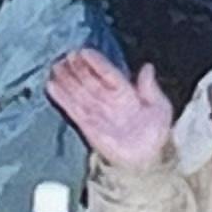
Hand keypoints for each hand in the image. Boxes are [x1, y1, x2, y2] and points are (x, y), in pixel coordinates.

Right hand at [46, 49, 174, 169]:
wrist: (145, 160)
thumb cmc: (155, 133)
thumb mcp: (159, 107)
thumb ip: (150, 88)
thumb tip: (147, 67)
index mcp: (125, 92)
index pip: (108, 73)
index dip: (96, 62)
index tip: (83, 52)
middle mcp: (108, 99)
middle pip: (90, 80)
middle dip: (77, 68)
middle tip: (65, 56)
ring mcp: (96, 112)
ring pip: (79, 92)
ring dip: (67, 80)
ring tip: (55, 67)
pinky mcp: (86, 125)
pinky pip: (73, 109)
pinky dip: (62, 98)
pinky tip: (52, 86)